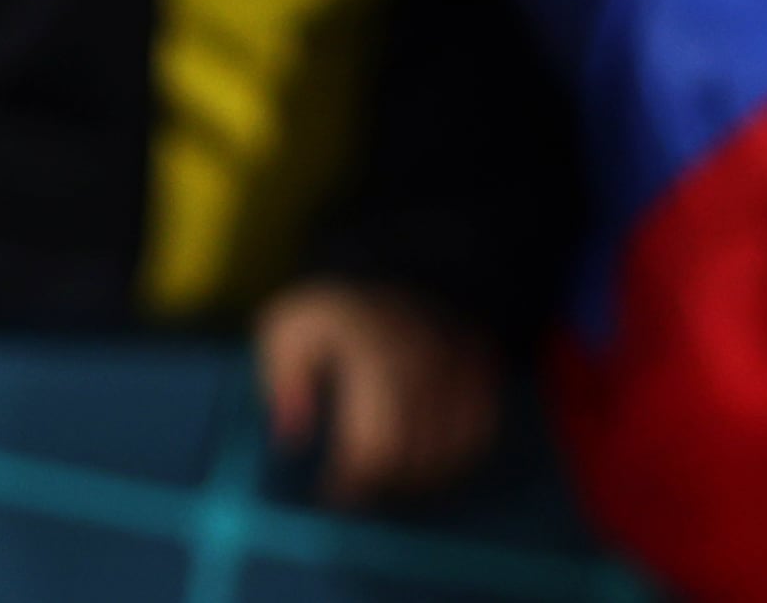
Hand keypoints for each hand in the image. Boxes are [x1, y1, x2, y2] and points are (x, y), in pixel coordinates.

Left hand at [256, 278, 501, 505]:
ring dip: (419, 480)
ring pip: (451, 453)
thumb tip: (292, 436)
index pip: (374, 442)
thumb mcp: (284, 328)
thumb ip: (282, 379)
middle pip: (414, 456)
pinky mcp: (484, 374)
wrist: (389, 268)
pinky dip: (454, 462)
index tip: (333, 497)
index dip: (354, 480)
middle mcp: (425, 363)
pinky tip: (424, 467)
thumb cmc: (329, 312)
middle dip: (384, 486)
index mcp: (371, 351)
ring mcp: (462, 369)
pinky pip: (479, 437)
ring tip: (386, 484)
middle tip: (359, 495)